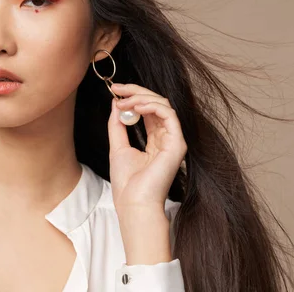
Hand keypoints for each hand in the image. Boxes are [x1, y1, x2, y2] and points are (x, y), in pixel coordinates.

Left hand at [107, 83, 187, 214]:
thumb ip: (118, 125)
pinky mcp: (178, 143)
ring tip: (124, 101)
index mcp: (154, 140)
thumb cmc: (127, 183)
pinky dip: (152, 106)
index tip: (115, 90)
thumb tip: (116, 103)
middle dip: (136, 92)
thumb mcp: (117, 147)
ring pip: (163, 105)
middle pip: (156, 104)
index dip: (133, 96)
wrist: (134, 203)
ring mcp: (174, 140)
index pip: (148, 110)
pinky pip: (169, 115)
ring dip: (141, 98)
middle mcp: (166, 138)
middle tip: (118, 88)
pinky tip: (136, 108)